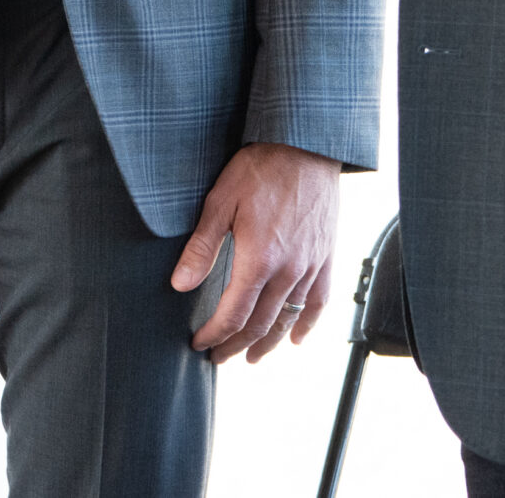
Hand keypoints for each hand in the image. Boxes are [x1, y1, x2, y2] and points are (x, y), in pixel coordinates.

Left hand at [173, 143, 340, 362]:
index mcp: (259, 259)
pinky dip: (307, 324)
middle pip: (260, 324)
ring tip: (251, 357)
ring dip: (268, 343)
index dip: (216, 334)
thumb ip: (202, 246)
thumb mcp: (220, 201)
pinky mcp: (325, 257)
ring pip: (289, 318)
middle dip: (236, 345)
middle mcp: (288, 270)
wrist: (306, 146)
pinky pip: (319, 301)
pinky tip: (296, 339)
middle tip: (218, 358)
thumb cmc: (260, 168)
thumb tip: (179, 284)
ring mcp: (311, 266)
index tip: (200, 344)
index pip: (234, 314)